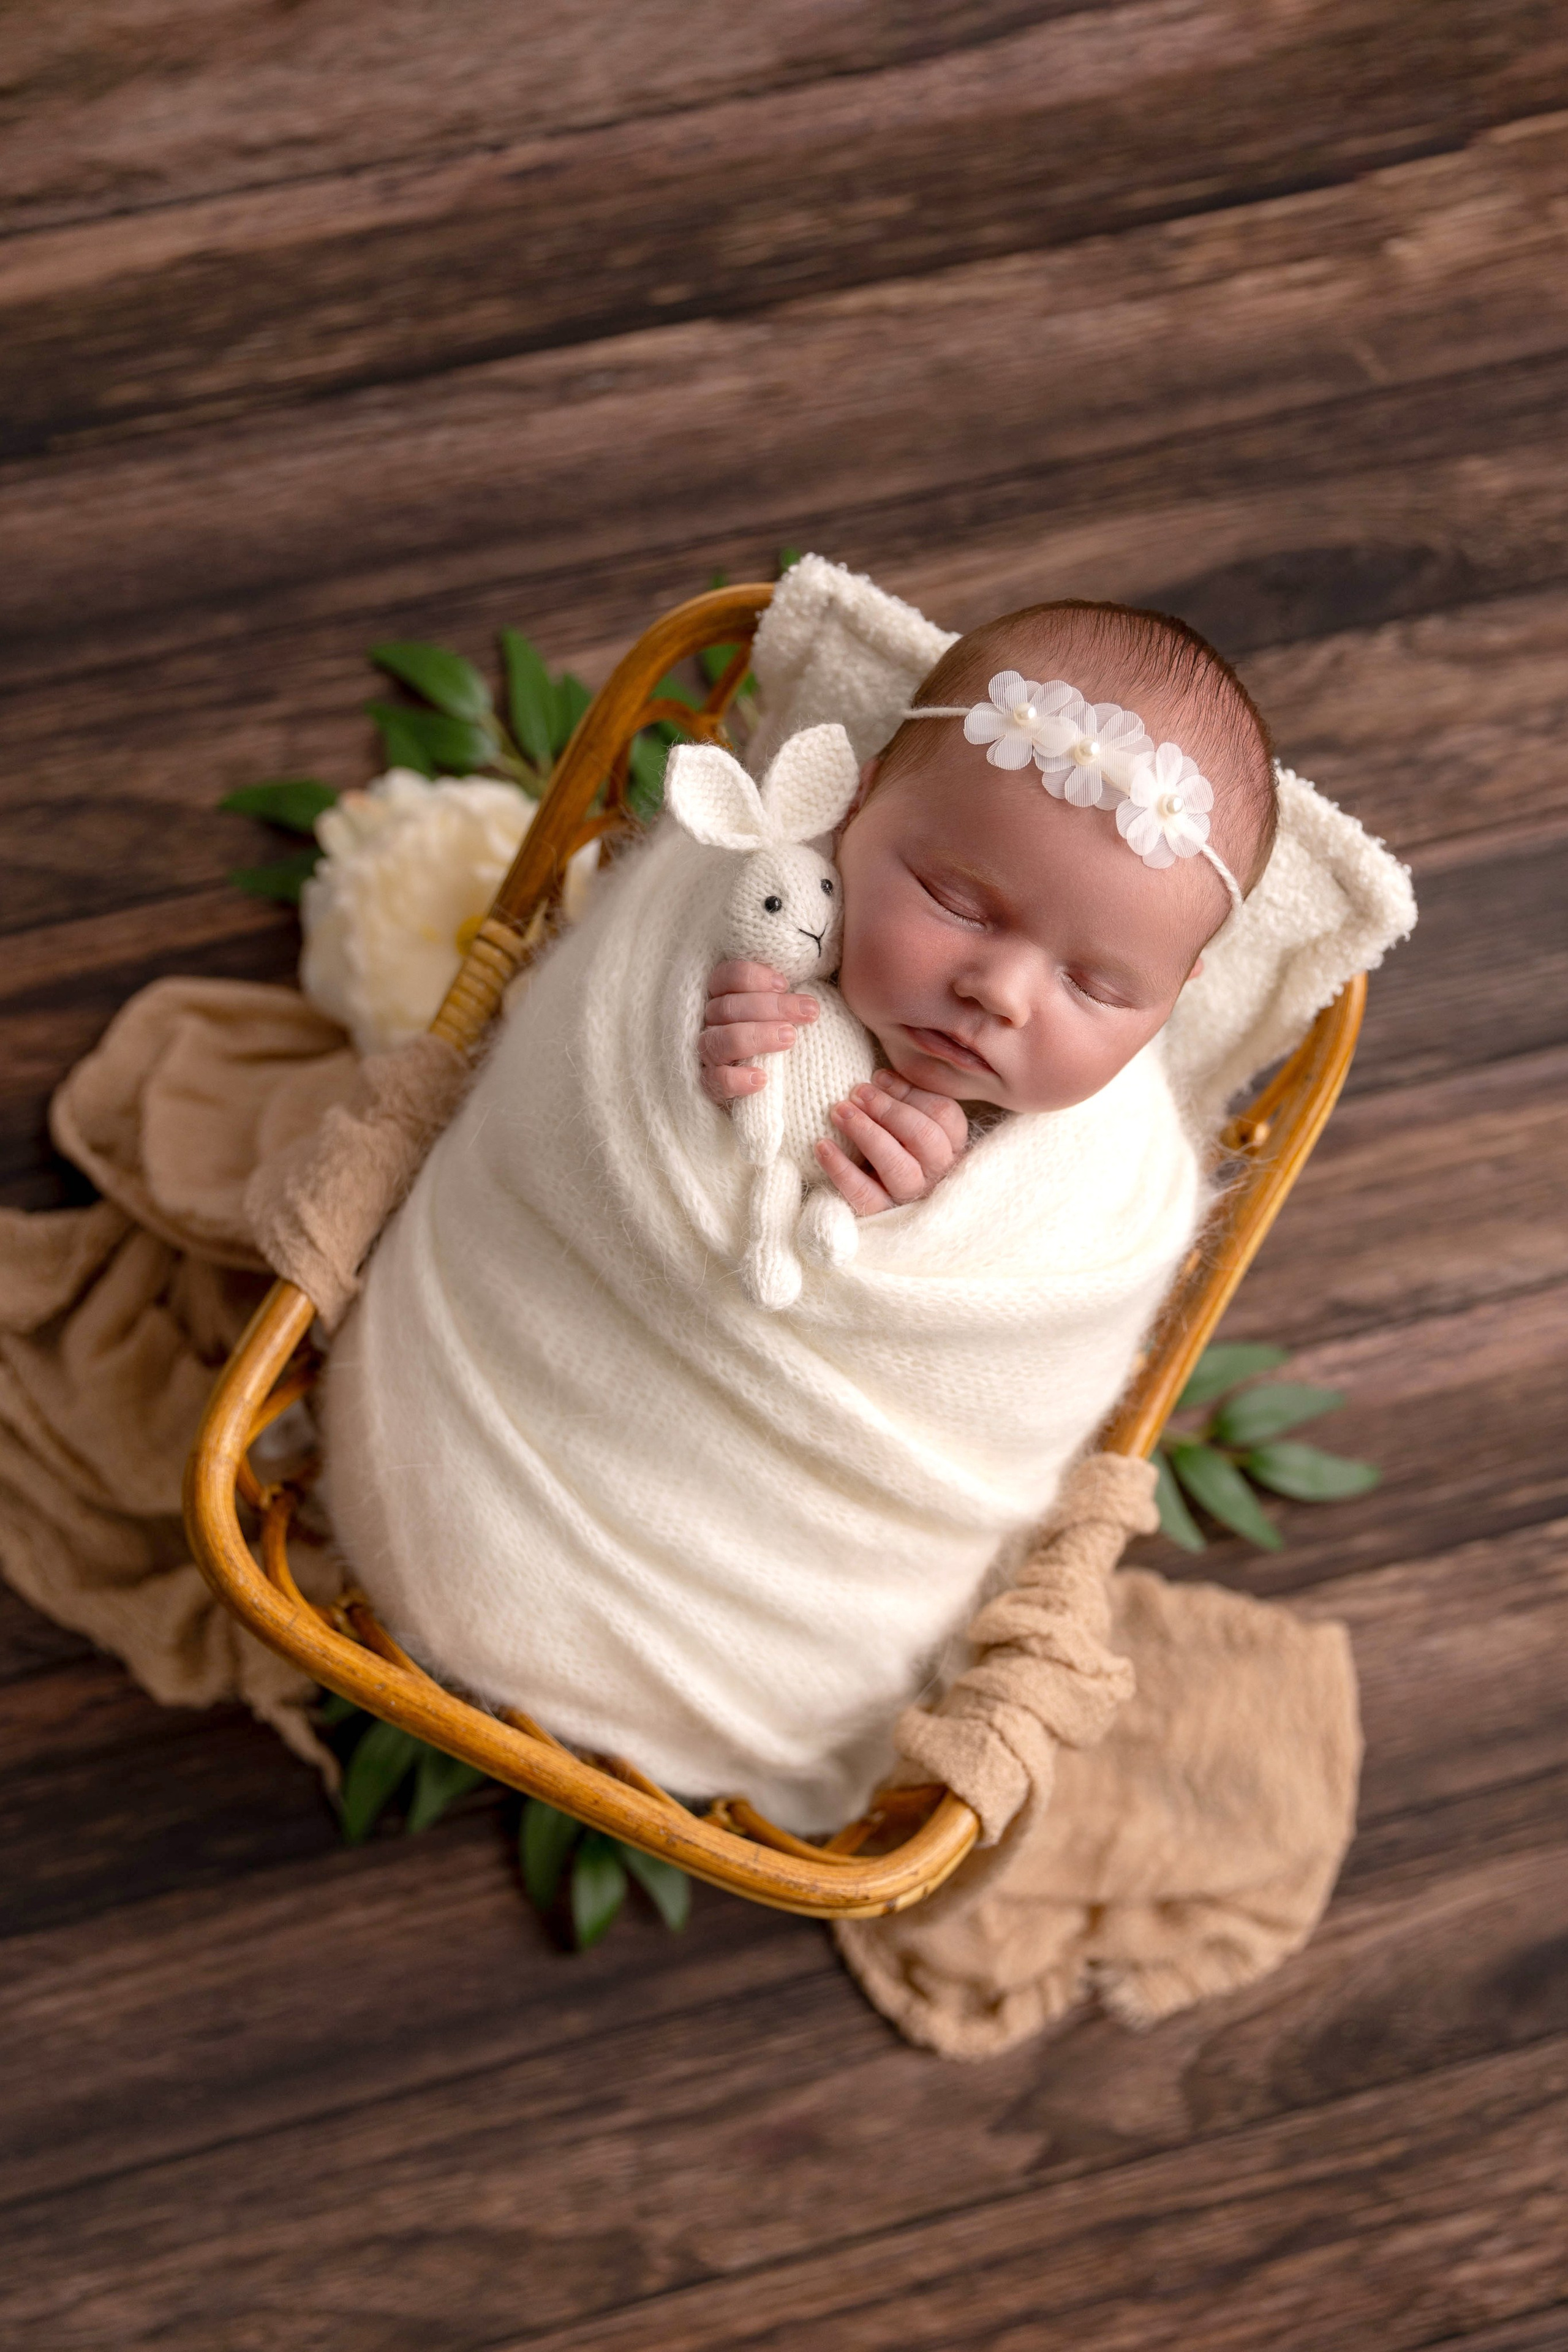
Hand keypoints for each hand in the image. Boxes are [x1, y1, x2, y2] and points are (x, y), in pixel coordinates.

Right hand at [699, 959, 819, 1104]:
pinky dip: (735, 1080)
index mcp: (722, 996)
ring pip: (719, 1041)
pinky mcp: (709, 1085)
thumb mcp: (789, 1004)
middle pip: (727, 1007)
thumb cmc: (785, 1031)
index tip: (784, 984)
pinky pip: (713, 1081)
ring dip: (756, 1037)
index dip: (751, 977)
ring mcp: (707, 1054)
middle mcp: (709, 1022)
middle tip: (809, 1011)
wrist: (782, 1084)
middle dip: (772, 1007)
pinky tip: (761, 1079)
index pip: (723, 977)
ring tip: (790, 1038)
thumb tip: (820, 957)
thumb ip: (790, 986)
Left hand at [815, 1071, 968, 1214]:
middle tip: (857, 1092)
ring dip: (867, 1133)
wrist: (875, 1208)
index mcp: (950, 1145)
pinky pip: (864, 1195)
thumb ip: (901, 1100)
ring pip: (899, 1167)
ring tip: (839, 1111)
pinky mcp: (882, 1216)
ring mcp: (912, 1197)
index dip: (910, 1092)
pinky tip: (822, 1146)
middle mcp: (938, 1173)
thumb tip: (879, 1078)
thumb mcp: (903, 1122)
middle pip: (925, 1138)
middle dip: (888, 1110)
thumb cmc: (889, 1148)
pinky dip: (841, 1169)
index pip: (944, 1115)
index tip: (878, 1077)